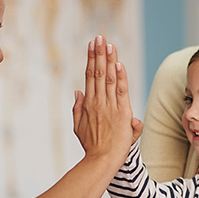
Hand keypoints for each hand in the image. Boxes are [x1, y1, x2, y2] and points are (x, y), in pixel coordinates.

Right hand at [73, 35, 142, 162]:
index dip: (92, 59)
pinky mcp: (121, 113)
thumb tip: (77, 91)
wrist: (102, 160)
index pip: (90, 77)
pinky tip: (118, 63)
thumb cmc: (92, 146)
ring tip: (108, 44)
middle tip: (99, 37)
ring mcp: (109, 107)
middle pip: (97, 73)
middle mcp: (98, 102)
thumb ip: (78, 108)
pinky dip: (120, 77)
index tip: (92, 45)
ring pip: (108, 78)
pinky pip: (120, 91)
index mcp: (88, 104)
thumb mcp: (79, 127)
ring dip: (108, 60)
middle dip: (99, 53)